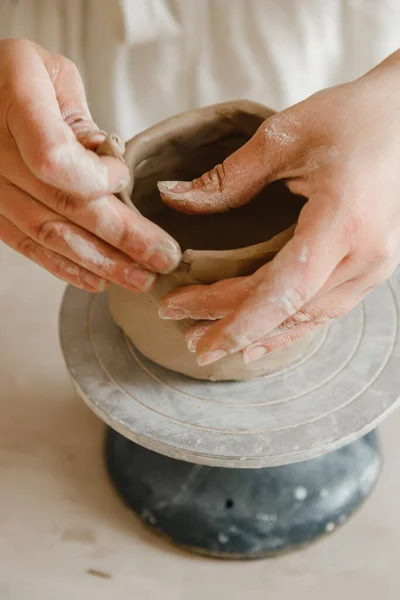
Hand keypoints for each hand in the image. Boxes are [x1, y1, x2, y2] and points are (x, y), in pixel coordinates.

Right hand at [0, 39, 180, 291]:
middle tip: (164, 257)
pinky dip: (66, 267)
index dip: (94, 179)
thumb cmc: (18, 78)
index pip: (54, 158)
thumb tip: (109, 165)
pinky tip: (99, 280)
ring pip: (50, 234)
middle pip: (64, 205)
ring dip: (101, 262)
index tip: (122, 178)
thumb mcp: (53, 75)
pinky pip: (29, 246)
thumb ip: (80, 120)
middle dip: (123, 237)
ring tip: (141, 278)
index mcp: (16, 99)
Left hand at [158, 51, 399, 365]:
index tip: (181, 315)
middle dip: (232, 327)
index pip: (282, 290)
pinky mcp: (370, 267)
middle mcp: (364, 255)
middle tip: (187, 336)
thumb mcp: (284, 136)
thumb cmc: (353, 118)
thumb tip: (173, 198)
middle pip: (287, 308)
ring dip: (258, 335)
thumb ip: (228, 176)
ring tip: (211, 340)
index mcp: (342, 221)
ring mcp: (373, 266)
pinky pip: (325, 310)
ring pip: (306, 317)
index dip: (231, 316)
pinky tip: (260, 342)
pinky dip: (288, 328)